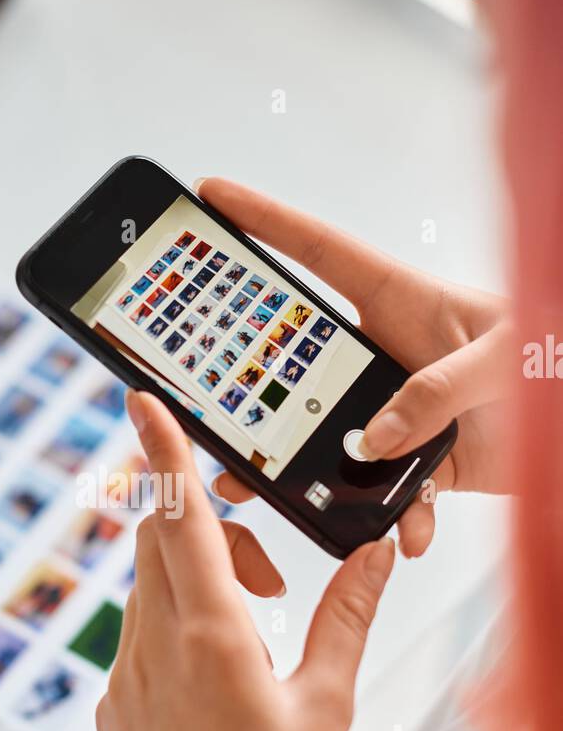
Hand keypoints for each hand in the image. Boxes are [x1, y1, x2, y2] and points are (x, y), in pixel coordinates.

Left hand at [98, 391, 394, 730]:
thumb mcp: (324, 708)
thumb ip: (347, 618)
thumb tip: (376, 553)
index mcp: (209, 639)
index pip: (178, 518)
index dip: (162, 450)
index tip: (140, 398)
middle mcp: (151, 647)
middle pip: (157, 538)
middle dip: (205, 521)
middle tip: (265, 569)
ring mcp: (121, 677)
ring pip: (147, 586)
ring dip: (197, 579)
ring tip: (254, 632)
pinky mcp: (110, 706)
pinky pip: (137, 634)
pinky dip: (175, 624)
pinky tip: (217, 679)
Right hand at [196, 178, 511, 557]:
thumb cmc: (560, 354)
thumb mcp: (507, 357)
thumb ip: (440, 389)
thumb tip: (374, 439)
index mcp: (404, 301)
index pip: (319, 254)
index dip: (263, 221)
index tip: (212, 196)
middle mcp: (391, 354)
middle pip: (301, 362)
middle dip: (249, 381)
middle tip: (203, 396)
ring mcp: (403, 410)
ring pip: (333, 439)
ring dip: (303, 470)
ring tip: (263, 489)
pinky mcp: (427, 462)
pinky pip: (393, 494)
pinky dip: (398, 519)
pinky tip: (409, 534)